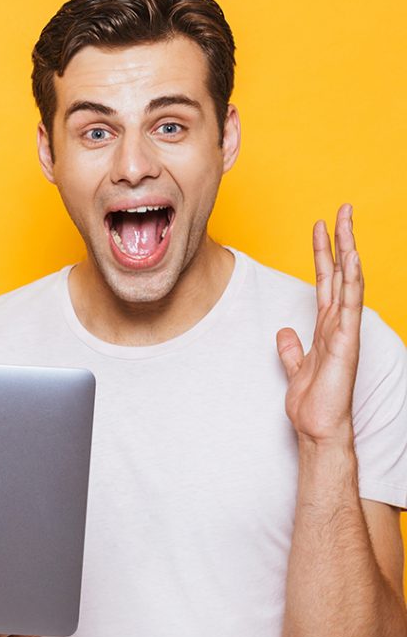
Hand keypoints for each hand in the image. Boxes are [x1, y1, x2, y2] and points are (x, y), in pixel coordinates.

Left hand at [276, 204, 361, 445]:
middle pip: (339, 273)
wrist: (318, 427)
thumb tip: (284, 332)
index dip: (324, 253)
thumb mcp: (294, 367)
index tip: (321, 227)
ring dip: (347, 250)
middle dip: (340, 240)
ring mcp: (344, 331)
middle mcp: (338, 323)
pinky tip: (352, 258)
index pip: (327, 281)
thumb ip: (291, 348)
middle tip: (341, 208)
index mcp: (326, 326)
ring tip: (345, 221)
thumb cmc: (312, 402)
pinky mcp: (345, 343)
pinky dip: (351, 281)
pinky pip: (349, 305)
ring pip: (348, 281)